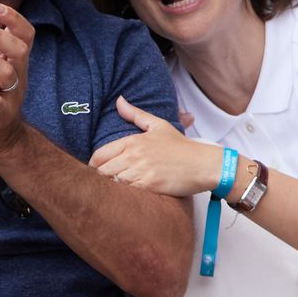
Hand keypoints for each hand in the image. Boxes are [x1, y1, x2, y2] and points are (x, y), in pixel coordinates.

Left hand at [90, 96, 220, 196]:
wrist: (203, 164)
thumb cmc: (181, 147)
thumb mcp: (158, 125)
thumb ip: (135, 114)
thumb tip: (119, 100)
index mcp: (132, 141)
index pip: (99, 156)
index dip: (94, 166)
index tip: (97, 171)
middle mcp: (134, 155)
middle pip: (101, 171)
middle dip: (101, 179)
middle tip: (105, 183)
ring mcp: (141, 171)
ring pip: (111, 183)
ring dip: (112, 188)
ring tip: (116, 190)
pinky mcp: (149, 186)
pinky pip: (126, 193)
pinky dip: (124, 196)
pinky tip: (129, 196)